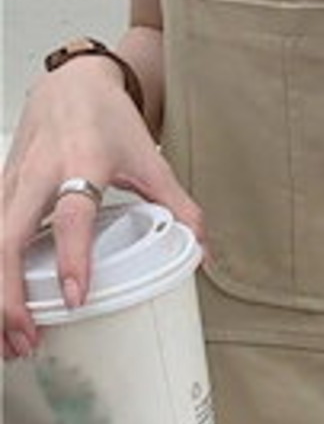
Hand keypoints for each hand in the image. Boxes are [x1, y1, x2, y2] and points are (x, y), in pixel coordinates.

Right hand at [2, 60, 203, 359]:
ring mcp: (11, 184)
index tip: (75, 297)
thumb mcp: (152, 160)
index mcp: (81, 165)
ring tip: (8, 339)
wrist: (73, 85)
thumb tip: (203, 251)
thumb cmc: (110, 121)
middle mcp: (38, 175)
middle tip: (26, 337)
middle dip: (9, 294)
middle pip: (6, 239)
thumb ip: (179, 207)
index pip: (71, 218)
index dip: (72, 258)